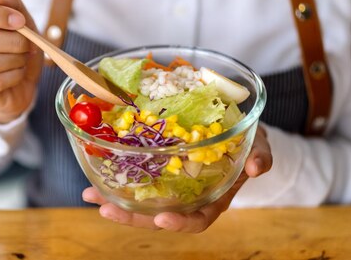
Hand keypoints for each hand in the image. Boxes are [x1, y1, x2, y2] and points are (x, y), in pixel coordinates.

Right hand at [0, 0, 42, 122]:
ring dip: (15, 60)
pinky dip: (14, 77)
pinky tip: (16, 73)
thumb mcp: (22, 19)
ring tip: (21, 59)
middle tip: (27, 45)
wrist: (20, 82)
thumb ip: (11, 1)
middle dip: (14, 42)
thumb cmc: (17, 46)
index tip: (20, 21)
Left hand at [82, 125, 271, 232]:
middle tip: (106, 210)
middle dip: (132, 217)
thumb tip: (256, 166)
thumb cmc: (248, 140)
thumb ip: (260, 154)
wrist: (234, 127)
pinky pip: (136, 179)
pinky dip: (115, 178)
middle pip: (159, 216)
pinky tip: (93, 173)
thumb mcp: (259, 144)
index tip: (163, 219)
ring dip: (115, 201)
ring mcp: (171, 186)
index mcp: (214, 198)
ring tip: (89, 195)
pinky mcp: (158, 170)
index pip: (198, 219)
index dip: (181, 223)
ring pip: (142, 202)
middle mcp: (189, 197)